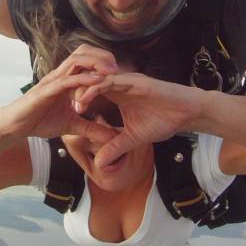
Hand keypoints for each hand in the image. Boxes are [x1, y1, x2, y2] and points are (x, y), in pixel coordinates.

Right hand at [3, 44, 118, 144]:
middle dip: (102, 56)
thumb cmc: (39, 121)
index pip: (87, 59)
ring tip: (111, 71)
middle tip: (118, 67)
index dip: (104, 60)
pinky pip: (67, 80)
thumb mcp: (72, 126)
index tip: (121, 71)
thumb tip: (111, 138)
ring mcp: (53, 80)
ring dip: (95, 63)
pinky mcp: (47, 90)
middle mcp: (60, 75)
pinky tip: (97, 81)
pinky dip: (83, 79)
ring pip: (76, 60)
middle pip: (83, 52)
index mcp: (66, 79)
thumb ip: (91, 129)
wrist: (15, 126)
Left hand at [74, 73, 203, 167]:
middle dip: (72, 94)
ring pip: (95, 80)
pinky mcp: (134, 81)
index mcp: (117, 94)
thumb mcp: (133, 139)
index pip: (90, 93)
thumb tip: (100, 164)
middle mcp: (119, 84)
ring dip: (80, 91)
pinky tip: (83, 98)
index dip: (76, 102)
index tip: (63, 115)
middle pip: (88, 84)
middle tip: (58, 107)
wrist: (187, 113)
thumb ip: (115, 147)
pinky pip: (109, 82)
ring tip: (68, 104)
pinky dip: (95, 88)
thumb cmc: (164, 121)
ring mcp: (126, 80)